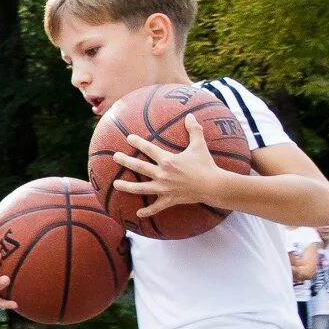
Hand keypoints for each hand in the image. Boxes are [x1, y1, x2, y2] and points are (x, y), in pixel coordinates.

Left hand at [110, 112, 225, 217]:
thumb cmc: (206, 165)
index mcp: (168, 160)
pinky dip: (147, 212)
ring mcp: (164, 188)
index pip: (149, 149)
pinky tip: (138, 214)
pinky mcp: (169, 200)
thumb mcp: (199, 145)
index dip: (138, 142)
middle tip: (115, 157)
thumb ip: (194, 129)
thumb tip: (190, 115)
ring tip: (115, 184)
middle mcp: (162, 174)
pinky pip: (156, 207)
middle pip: (139, 167)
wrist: (214, 186)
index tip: (128, 138)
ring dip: (127, 187)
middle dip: (125, 161)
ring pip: (141, 188)